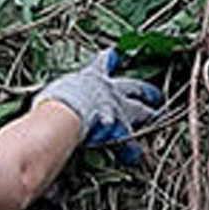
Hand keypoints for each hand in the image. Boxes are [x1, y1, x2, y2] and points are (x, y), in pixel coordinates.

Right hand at [35, 49, 161, 161]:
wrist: (68, 115)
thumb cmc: (56, 101)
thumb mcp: (55, 92)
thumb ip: (60, 95)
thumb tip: (51, 102)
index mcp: (91, 77)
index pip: (101, 64)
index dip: (107, 60)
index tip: (113, 55)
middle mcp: (110, 91)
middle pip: (133, 87)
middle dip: (145, 90)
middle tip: (155, 93)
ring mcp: (119, 109)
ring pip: (140, 111)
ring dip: (150, 115)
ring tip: (157, 117)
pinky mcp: (121, 129)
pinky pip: (129, 142)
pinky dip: (131, 149)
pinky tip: (135, 155)